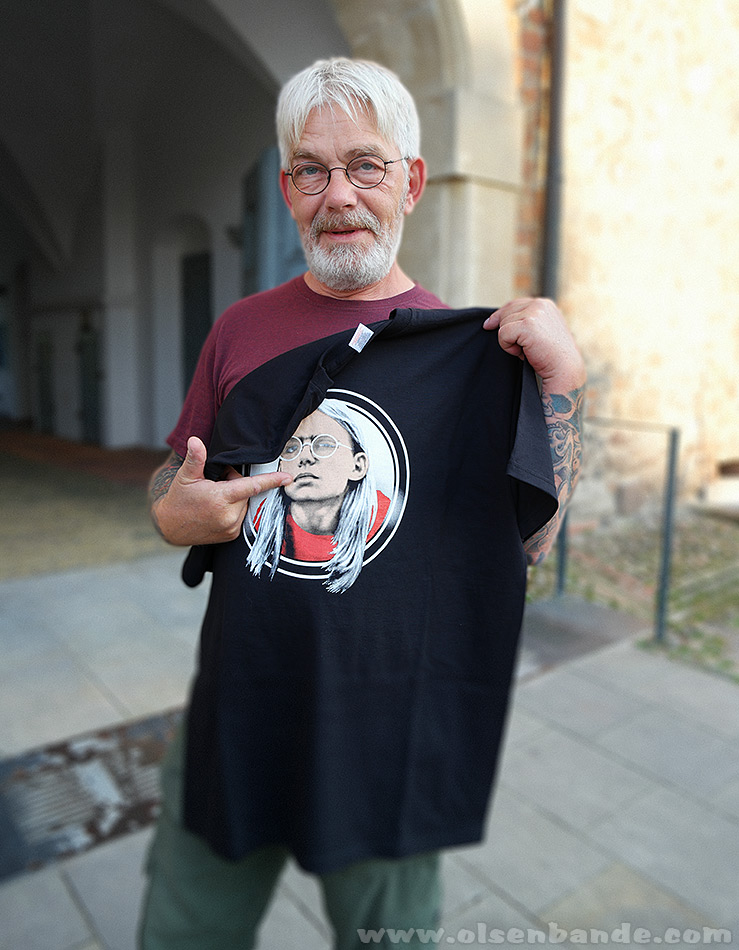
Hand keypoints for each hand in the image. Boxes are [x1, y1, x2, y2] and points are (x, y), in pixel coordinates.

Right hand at [152, 436, 291, 545]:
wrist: (169, 527)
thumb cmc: (179, 499)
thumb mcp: (185, 476)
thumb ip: (195, 458)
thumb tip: (195, 440)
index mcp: (220, 498)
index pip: (252, 486)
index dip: (272, 481)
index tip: (288, 478)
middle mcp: (229, 515)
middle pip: (246, 492)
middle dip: (236, 484)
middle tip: (216, 483)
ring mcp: (231, 527)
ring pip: (245, 504)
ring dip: (236, 498)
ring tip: (215, 498)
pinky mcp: (232, 535)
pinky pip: (242, 516)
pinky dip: (235, 510)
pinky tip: (218, 510)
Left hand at [483, 298, 585, 393]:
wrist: (564, 369)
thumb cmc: (551, 356)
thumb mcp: (540, 332)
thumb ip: (525, 322)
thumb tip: (492, 321)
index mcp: (545, 304)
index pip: (514, 304)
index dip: (500, 316)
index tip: (489, 325)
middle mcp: (540, 304)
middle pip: (505, 312)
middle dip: (507, 331)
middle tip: (524, 347)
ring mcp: (534, 313)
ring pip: (503, 324)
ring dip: (510, 341)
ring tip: (527, 350)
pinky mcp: (527, 324)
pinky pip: (502, 334)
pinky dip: (508, 347)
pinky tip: (523, 353)